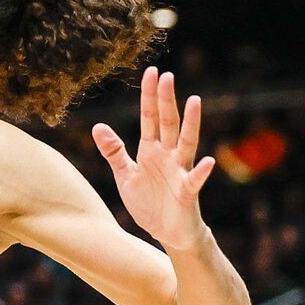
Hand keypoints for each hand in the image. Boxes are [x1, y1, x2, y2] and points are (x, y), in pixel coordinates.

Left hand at [92, 68, 217, 253]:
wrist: (167, 233)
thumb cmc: (149, 202)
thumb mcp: (125, 175)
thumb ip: (114, 151)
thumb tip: (97, 126)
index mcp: (151, 150)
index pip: (150, 117)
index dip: (149, 95)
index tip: (151, 71)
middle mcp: (168, 156)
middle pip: (167, 123)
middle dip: (166, 100)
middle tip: (167, 75)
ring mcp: (180, 172)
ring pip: (186, 143)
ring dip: (191, 123)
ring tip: (195, 101)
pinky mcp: (187, 193)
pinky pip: (195, 180)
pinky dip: (201, 171)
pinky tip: (207, 160)